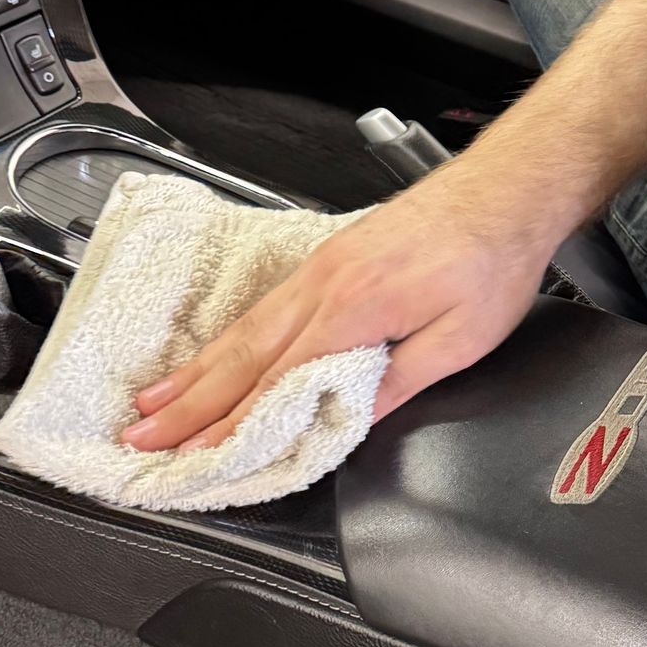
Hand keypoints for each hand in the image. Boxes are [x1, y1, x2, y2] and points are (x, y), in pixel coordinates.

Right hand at [121, 160, 557, 450]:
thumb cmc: (491, 258)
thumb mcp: (462, 339)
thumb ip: (398, 382)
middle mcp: (325, 284)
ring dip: (196, 371)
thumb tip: (347, 421)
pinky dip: (228, 339)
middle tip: (141, 436)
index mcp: (354, 308)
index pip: (277, 382)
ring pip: (246, 329)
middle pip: (242, 356)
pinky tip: (212, 357)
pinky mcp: (330, 257)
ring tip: (154, 403)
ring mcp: (321, 266)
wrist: (505, 188)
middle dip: (189, 403)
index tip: (195, 458)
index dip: (232, 426)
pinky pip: (265, 307)